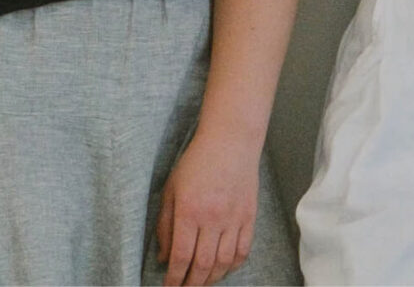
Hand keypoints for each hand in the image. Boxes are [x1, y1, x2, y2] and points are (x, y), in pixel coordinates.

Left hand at [155, 128, 262, 285]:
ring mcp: (234, 218)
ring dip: (212, 279)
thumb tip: (164, 258)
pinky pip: (243, 250)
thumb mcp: (171, 190)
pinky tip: (224, 269)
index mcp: (189, 211)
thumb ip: (165, 226)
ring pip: (224, 262)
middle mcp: (213, 218)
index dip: (174, 278)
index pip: (181, 256)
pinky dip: (234, 265)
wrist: (231, 142)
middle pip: (203, 265)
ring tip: (202, 283)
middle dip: (192, 284)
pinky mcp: (249, 216)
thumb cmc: (196, 163)